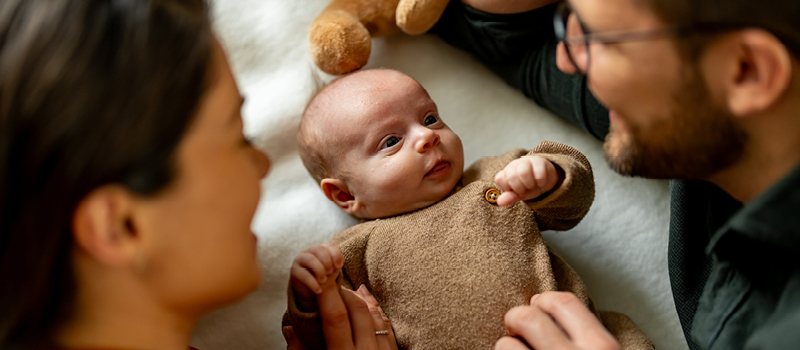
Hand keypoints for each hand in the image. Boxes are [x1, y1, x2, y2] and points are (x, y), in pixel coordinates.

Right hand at [283, 284, 397, 349]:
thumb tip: (289, 330)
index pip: (335, 318)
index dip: (328, 294)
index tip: (321, 277)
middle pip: (358, 312)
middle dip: (345, 292)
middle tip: (333, 281)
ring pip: (375, 318)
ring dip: (362, 300)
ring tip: (350, 289)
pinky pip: (387, 329)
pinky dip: (378, 314)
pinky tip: (371, 305)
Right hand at [290, 244, 343, 305]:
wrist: (310, 289)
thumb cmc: (323, 275)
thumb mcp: (332, 270)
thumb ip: (336, 265)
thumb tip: (337, 264)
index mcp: (320, 249)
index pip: (329, 246)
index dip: (336, 255)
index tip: (339, 266)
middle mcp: (309, 251)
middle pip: (318, 249)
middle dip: (327, 261)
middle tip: (330, 273)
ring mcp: (300, 260)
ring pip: (310, 259)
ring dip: (319, 270)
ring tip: (324, 281)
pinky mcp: (294, 271)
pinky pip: (303, 275)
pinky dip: (313, 283)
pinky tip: (319, 290)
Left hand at [494, 156, 558, 206]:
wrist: (546, 180)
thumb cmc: (529, 186)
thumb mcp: (519, 194)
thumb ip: (510, 197)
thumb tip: (500, 202)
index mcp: (507, 172)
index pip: (499, 179)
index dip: (508, 188)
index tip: (515, 191)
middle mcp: (515, 165)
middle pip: (511, 176)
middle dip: (520, 188)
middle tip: (526, 189)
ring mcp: (527, 161)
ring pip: (523, 173)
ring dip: (530, 184)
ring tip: (533, 185)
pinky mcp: (540, 161)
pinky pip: (538, 172)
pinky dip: (540, 181)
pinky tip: (541, 182)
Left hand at [495, 292, 620, 349]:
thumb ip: (588, 337)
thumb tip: (550, 312)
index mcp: (601, 346)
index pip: (563, 302)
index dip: (544, 300)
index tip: (536, 305)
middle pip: (529, 317)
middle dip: (516, 317)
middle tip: (515, 326)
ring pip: (506, 345)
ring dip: (506, 345)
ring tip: (515, 349)